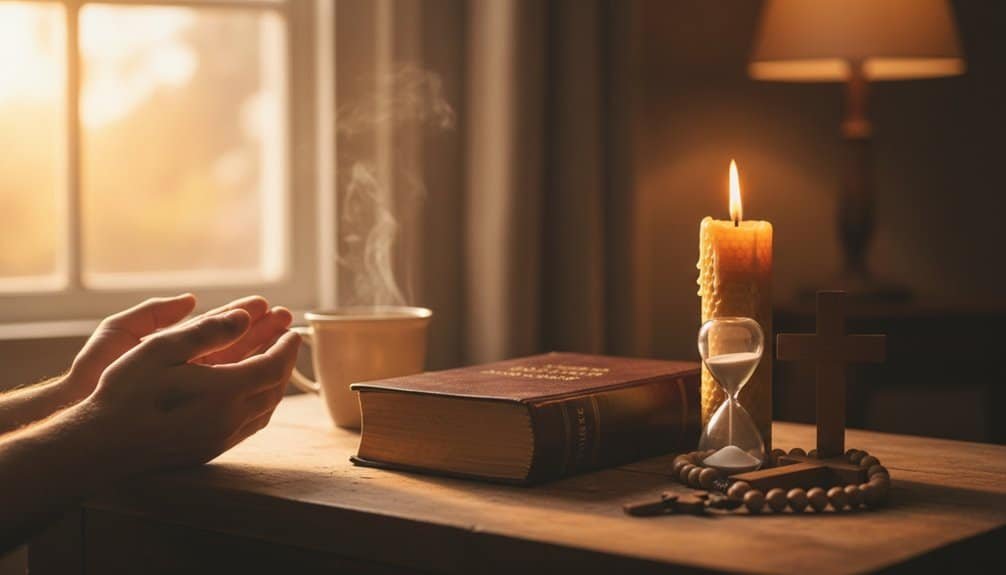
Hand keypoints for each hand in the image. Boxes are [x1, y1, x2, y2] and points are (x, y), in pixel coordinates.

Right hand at [80, 308, 300, 472]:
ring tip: (274, 362)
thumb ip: (206, 331)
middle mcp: (231, 419)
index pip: (273, 366)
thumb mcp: (161, 349)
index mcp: (224, 391)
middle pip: (274, 387)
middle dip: (284, 361)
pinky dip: (260, 403)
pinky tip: (252, 392)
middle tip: (287, 340)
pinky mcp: (209, 451)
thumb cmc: (126, 392)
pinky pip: (249, 425)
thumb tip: (243, 318)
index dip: (286, 347)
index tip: (291, 329)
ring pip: (265, 409)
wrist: (101, 445)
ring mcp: (221, 439)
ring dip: (275, 383)